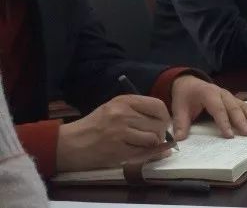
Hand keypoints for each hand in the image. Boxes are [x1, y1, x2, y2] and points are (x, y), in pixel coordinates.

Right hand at [57, 95, 174, 171]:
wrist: (69, 144)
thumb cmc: (94, 125)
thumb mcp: (114, 109)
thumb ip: (138, 112)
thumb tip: (167, 124)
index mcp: (123, 101)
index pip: (157, 105)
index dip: (164, 117)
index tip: (162, 124)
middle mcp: (123, 114)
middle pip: (158, 124)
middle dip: (160, 133)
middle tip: (153, 138)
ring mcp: (120, 132)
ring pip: (153, 139)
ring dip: (152, 144)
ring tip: (143, 144)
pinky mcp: (117, 150)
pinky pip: (143, 153)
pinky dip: (148, 154)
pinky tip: (143, 152)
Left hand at [170, 75, 246, 140]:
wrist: (189, 82)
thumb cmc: (185, 96)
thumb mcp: (179, 108)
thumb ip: (180, 123)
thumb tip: (179, 139)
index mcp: (208, 94)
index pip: (217, 109)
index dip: (224, 122)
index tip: (229, 135)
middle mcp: (222, 93)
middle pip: (233, 107)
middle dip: (242, 120)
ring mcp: (230, 96)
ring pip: (243, 105)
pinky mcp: (234, 99)